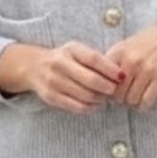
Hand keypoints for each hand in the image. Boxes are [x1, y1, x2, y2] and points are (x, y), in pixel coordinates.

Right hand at [0, 40, 124, 113]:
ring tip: (105, 97)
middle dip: (107, 87)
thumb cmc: (65, 59)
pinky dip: (90, 107)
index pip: (94, 59)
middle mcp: (60, 64)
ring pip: (85, 95)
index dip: (110, 69)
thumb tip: (120, 75)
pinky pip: (76, 106)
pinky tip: (95, 104)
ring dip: (99, 99)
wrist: (34, 66)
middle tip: (115, 91)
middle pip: (90, 80)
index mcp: (71, 50)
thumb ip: (95, 60)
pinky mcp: (51, 97)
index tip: (122, 77)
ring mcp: (54, 81)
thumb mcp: (77, 51)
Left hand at [108, 17, 156, 109]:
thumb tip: (100, 84)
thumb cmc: (150, 43)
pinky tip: (145, 100)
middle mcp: (131, 60)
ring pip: (131, 99)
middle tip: (125, 96)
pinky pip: (146, 101)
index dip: (105, 89)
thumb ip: (114, 61)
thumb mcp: (128, 45)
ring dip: (133, 102)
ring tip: (136, 97)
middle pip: (116, 94)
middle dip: (120, 99)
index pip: (103, 79)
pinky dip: (144, 105)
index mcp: (119, 51)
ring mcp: (146, 69)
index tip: (109, 92)